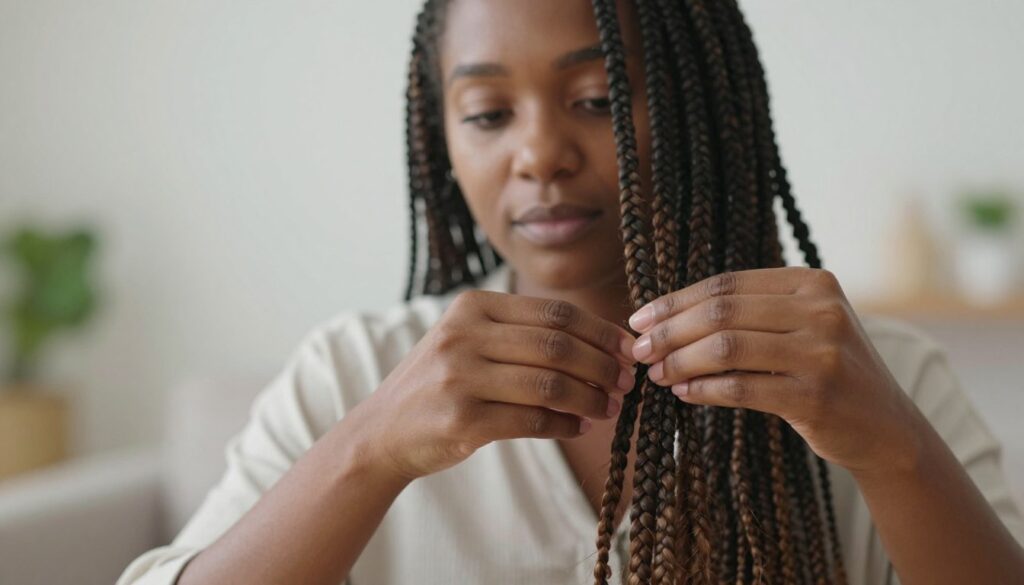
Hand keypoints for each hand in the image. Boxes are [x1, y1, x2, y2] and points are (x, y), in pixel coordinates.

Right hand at [359, 289, 637, 481]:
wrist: (382, 431)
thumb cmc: (441, 385)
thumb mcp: (470, 342)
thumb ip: (524, 336)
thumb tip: (604, 346)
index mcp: (473, 306)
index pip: (555, 312)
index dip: (601, 331)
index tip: (629, 349)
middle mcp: (464, 335)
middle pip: (558, 345)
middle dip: (603, 366)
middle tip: (626, 384)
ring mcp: (460, 376)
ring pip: (550, 383)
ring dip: (590, 398)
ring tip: (608, 408)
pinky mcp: (462, 419)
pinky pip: (533, 420)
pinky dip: (565, 425)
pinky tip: (578, 426)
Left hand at [627, 267, 926, 476]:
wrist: (886, 428)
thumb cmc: (827, 372)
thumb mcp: (803, 326)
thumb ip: (753, 311)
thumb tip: (667, 313)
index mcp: (814, 282)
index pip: (727, 285)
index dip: (676, 301)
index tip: (639, 319)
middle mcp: (821, 310)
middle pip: (721, 313)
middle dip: (670, 331)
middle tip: (637, 349)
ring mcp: (821, 353)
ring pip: (725, 348)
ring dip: (679, 361)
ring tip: (655, 373)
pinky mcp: (815, 396)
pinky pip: (740, 388)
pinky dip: (702, 390)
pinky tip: (681, 393)